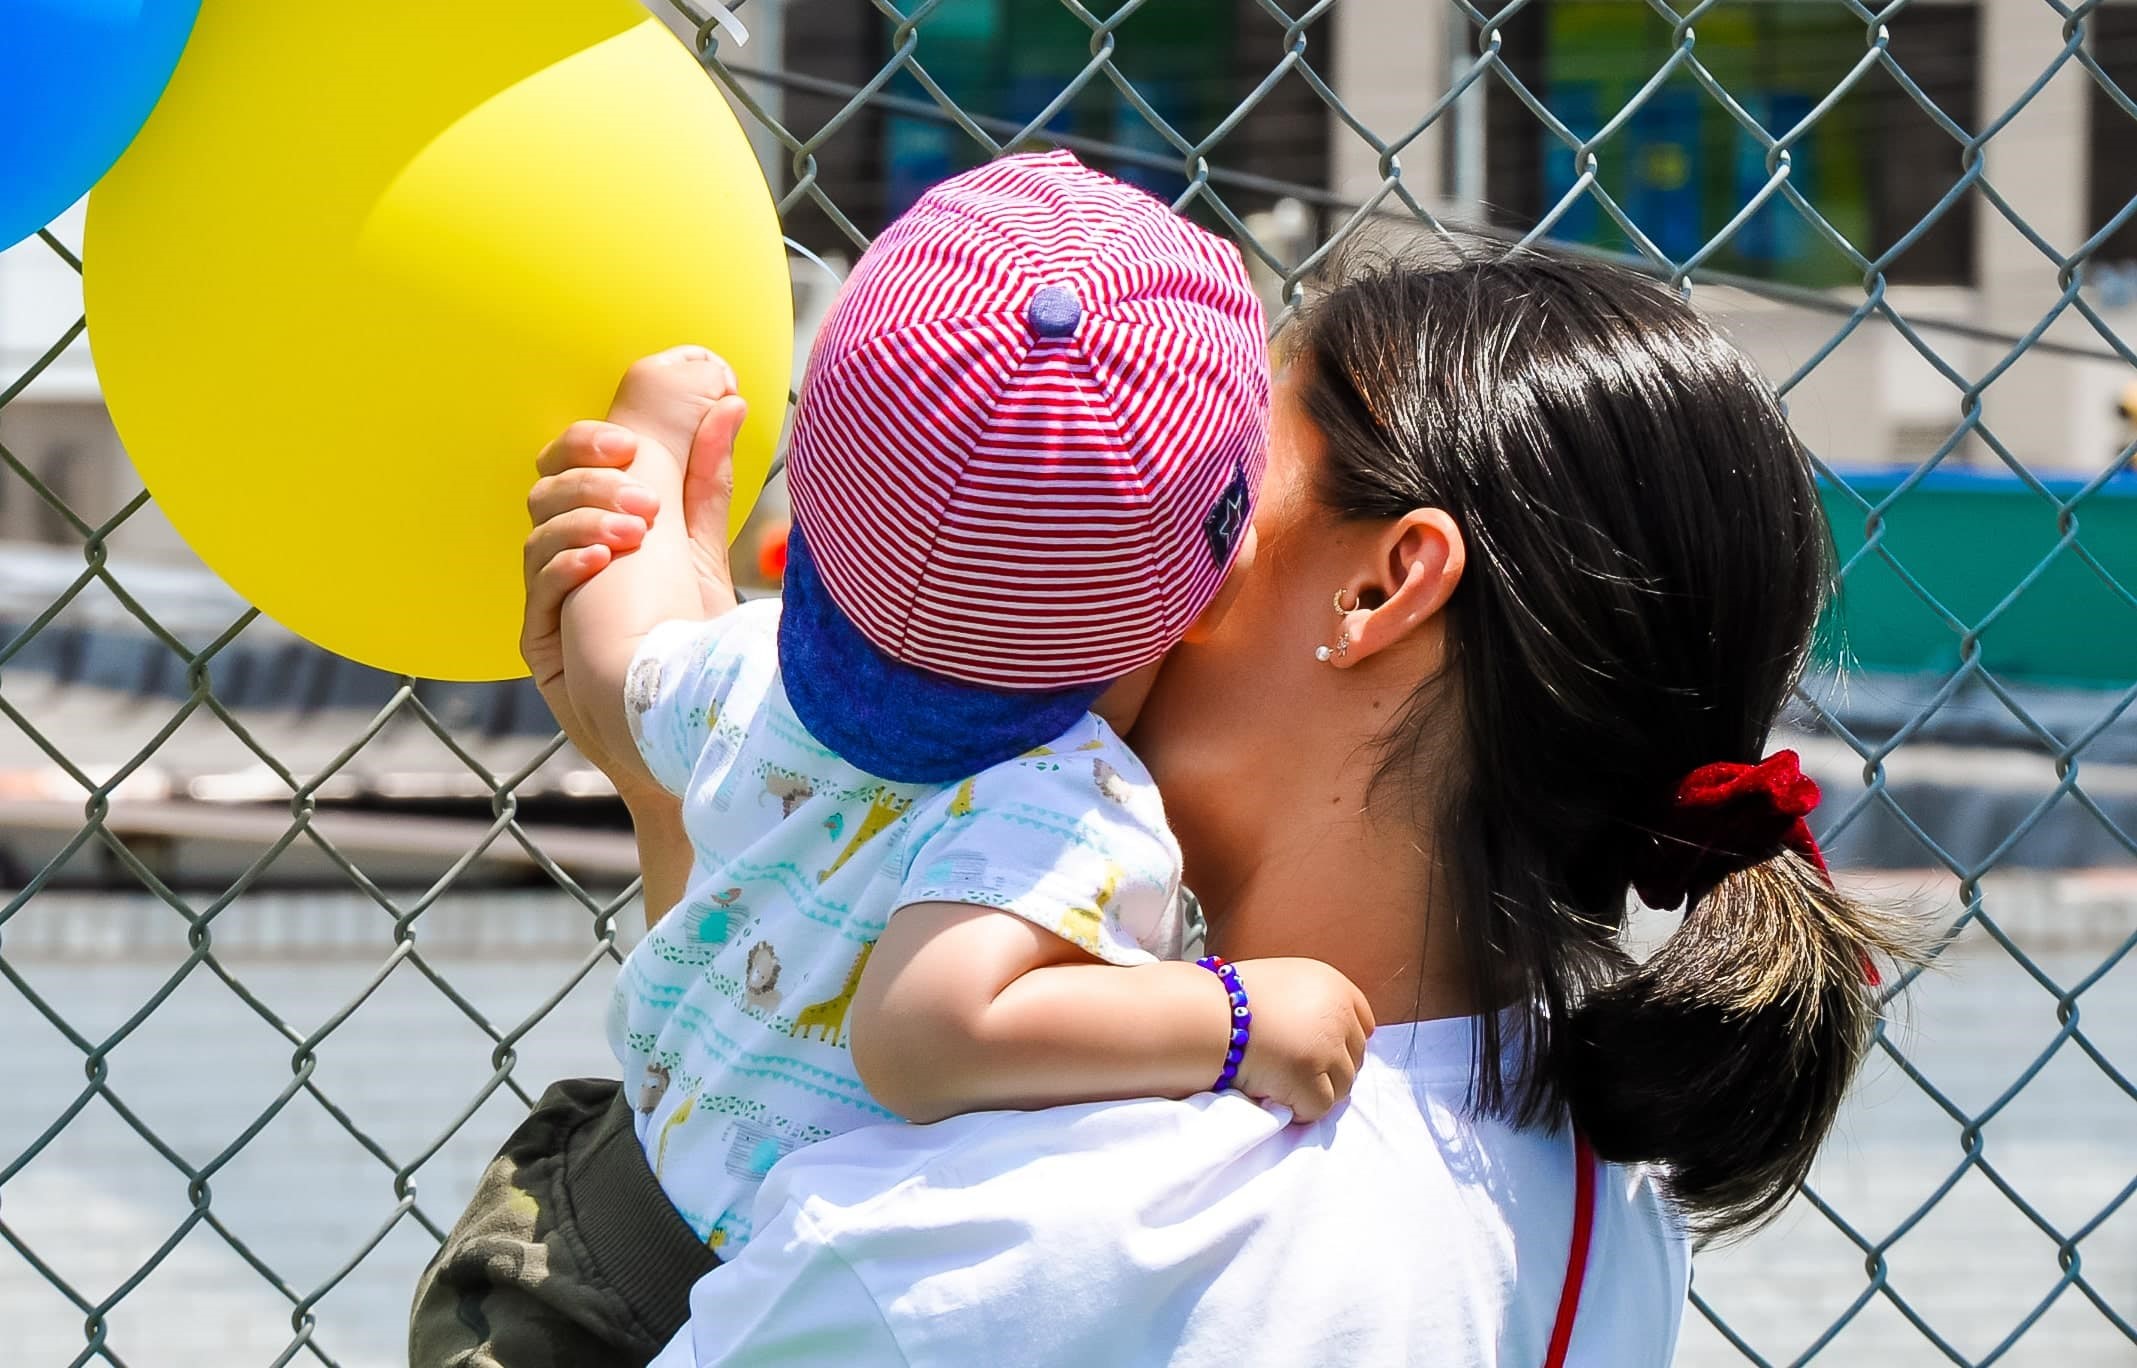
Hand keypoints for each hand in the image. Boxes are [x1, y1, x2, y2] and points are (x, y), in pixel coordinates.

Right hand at [519, 353, 747, 798]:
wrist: (686, 729)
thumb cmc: (689, 640)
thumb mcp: (699, 549)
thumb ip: (704, 481)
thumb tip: (728, 402)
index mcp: (598, 530)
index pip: (570, 465)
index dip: (587, 444)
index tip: (626, 443)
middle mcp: (567, 563)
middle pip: (544, 492)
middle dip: (586, 479)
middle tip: (638, 494)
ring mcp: (552, 605)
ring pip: (537, 535)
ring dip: (586, 522)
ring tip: (638, 533)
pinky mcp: (542, 647)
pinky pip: (538, 592)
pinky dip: (568, 566)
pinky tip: (604, 561)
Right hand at [1224, 958, 1374, 1122]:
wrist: (1203, 1015)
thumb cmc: (1231, 999)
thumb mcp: (1283, 983)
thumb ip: (1311, 1005)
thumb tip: (1329, 1042)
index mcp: (1334, 986)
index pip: (1364, 1025)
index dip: (1343, 1044)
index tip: (1319, 1054)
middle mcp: (1338, 1014)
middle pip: (1356, 1058)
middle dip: (1329, 1070)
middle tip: (1293, 1072)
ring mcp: (1326, 1047)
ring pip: (1343, 1087)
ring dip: (1315, 1091)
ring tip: (1281, 1083)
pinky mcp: (1310, 1078)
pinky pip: (1318, 1108)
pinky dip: (1300, 1109)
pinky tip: (1275, 1095)